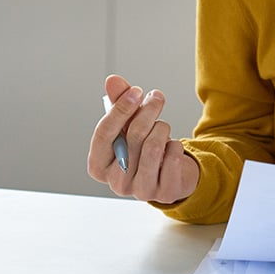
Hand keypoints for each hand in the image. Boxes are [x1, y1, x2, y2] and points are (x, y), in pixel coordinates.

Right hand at [87, 74, 199, 204]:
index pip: (103, 134)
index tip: (136, 91)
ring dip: (162, 128)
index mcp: (98, 165)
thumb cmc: (142, 148)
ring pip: (152, 147)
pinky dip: (176, 145)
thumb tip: (112, 81)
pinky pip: (172, 157)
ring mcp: (140, 191)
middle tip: (156, 97)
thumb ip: (119, 103)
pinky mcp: (165, 193)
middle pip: (132, 137)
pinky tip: (173, 146)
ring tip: (163, 126)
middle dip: (148, 111)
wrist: (171, 173)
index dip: (120, 108)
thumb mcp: (128, 125)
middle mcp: (116, 182)